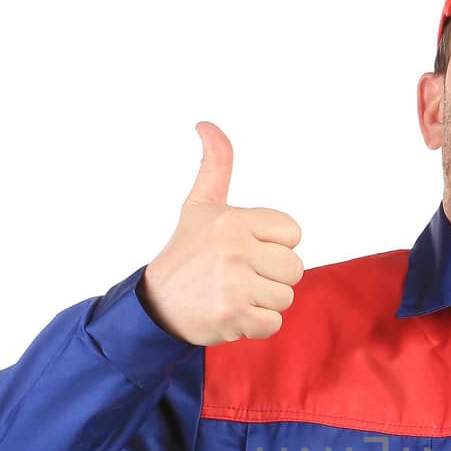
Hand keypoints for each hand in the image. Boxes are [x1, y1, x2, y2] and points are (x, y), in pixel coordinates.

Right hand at [138, 121, 304, 345]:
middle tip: (240, 276)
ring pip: (286, 297)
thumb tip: (206, 125)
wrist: (156, 304)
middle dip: (272, 276)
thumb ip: (215, 166)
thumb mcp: (200, 205)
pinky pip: (273, 323)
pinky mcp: (234, 316)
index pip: (293, 233)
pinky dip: (256, 325)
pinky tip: (232, 313)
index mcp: (233, 220)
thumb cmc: (186, 253)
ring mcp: (234, 284)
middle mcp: (234, 249)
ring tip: (235, 294)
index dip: (274, 245)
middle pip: (294, 268)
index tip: (246, 249)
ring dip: (264, 302)